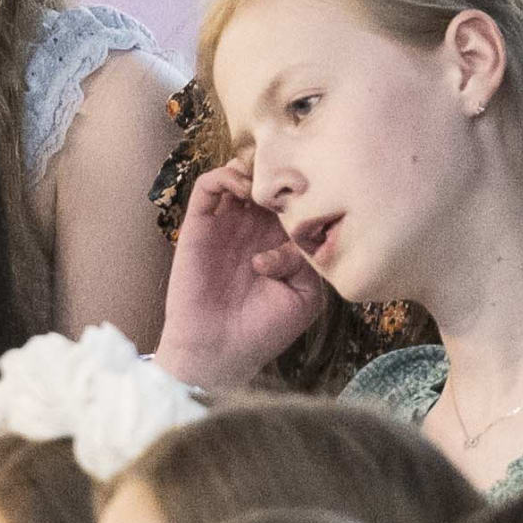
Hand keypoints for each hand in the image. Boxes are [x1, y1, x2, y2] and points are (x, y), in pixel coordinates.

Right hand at [153, 161, 329, 393]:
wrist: (220, 351)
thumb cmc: (264, 329)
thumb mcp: (306, 296)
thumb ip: (310, 258)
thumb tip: (294, 231)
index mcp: (281, 240)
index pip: (296, 198)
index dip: (307, 188)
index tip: (322, 189)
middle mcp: (254, 227)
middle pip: (268, 179)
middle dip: (282, 172)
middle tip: (296, 176)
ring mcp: (226, 223)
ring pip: (239, 174)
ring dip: (254, 170)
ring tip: (268, 186)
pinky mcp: (199, 225)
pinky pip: (208, 185)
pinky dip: (226, 176)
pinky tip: (244, 191)